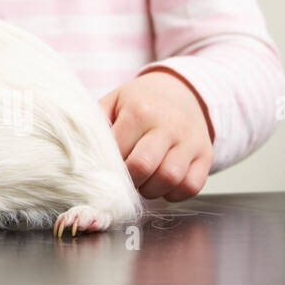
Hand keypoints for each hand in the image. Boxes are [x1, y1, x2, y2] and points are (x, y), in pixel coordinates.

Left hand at [100, 68, 213, 201]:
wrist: (180, 91)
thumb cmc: (139, 101)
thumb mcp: (114, 101)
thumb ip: (95, 123)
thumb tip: (79, 149)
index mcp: (139, 111)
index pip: (118, 151)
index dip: (108, 166)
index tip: (105, 168)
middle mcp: (167, 125)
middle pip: (144, 167)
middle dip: (129, 181)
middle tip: (125, 179)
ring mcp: (190, 141)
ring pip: (170, 179)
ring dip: (151, 190)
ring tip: (143, 182)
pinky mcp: (205, 155)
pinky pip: (192, 186)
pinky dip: (175, 194)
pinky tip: (163, 185)